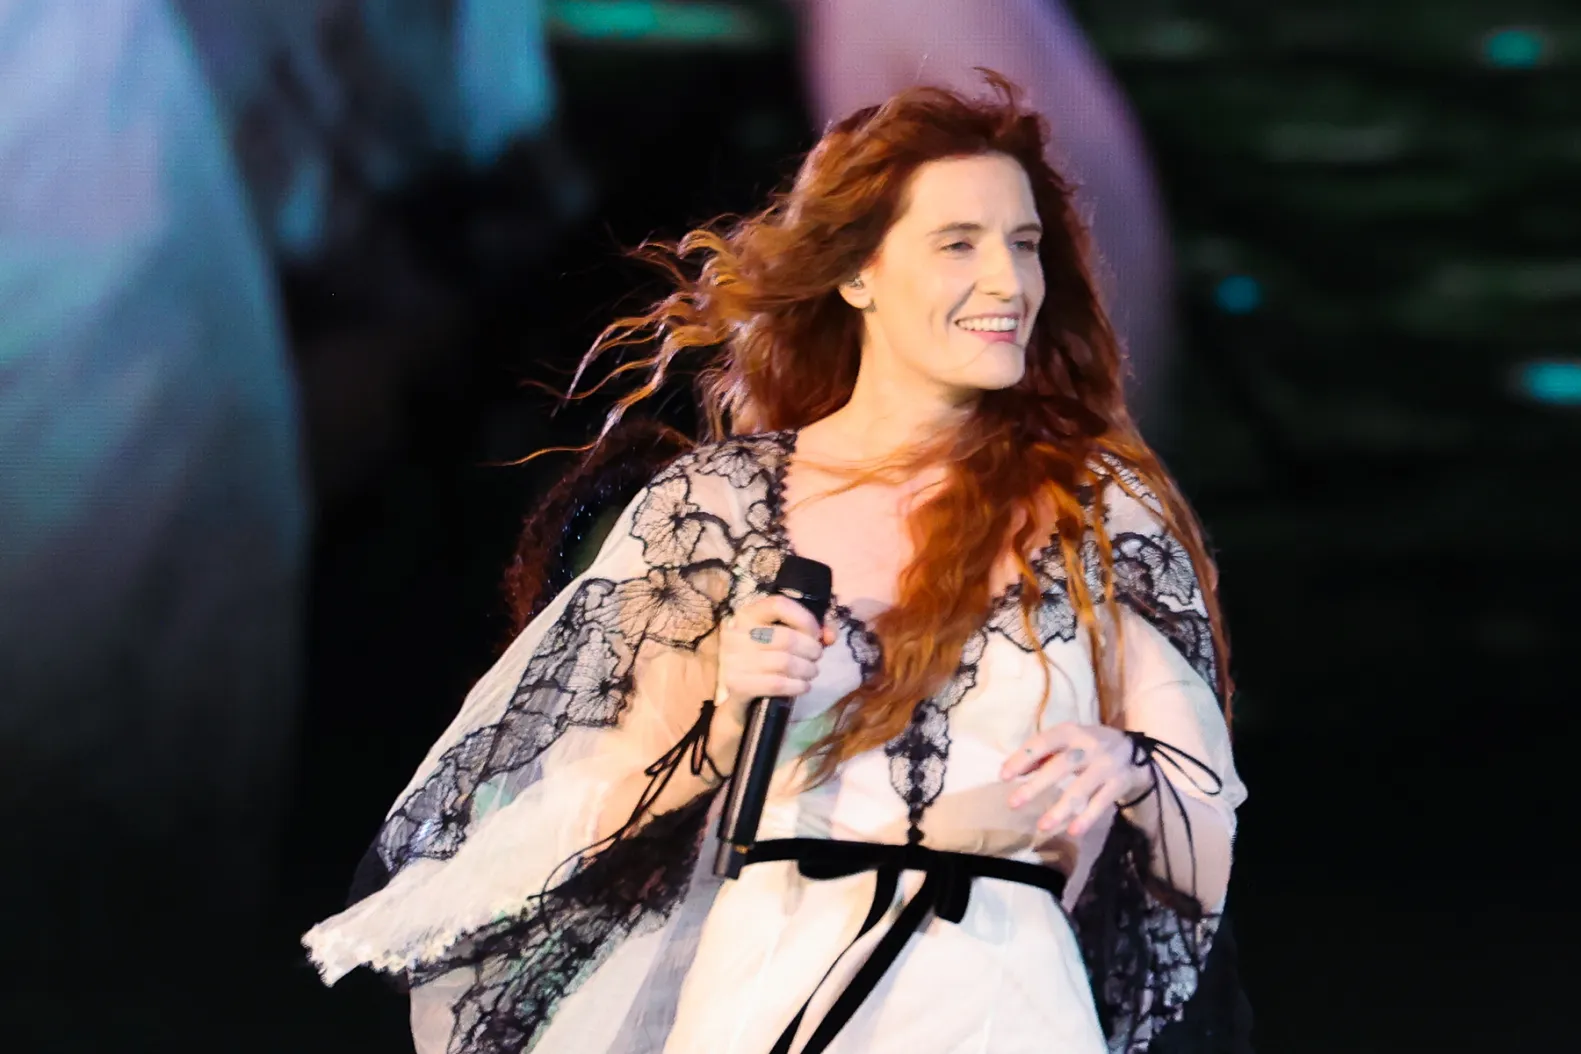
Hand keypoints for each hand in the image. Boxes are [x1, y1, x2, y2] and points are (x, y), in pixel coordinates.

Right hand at [718, 596, 835, 721]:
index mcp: (747, 614)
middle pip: (786, 638)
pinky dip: (796, 686)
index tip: (817, 634)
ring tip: (812, 672)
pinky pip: (776, 684)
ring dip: (807, 669)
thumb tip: (830, 636)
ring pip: (784, 662)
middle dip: (811, 649)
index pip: (778, 605)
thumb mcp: (783, 637)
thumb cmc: (763, 657)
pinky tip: (804, 686)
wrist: (735, 692)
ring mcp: (734, 660)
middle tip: (817, 657)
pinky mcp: (737, 684)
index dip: (805, 618)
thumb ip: (811, 630)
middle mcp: (736, 634)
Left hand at [1000, 722, 1151, 837]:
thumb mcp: (1066, 741)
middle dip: (1036, 786)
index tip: (1003, 776)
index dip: (1022, 758)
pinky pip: (1101, 802)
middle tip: (1013, 803)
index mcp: (1070, 731)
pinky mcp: (1119, 783)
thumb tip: (1011, 770)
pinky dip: (1087, 817)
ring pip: (1081, 789)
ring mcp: (1105, 765)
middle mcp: (1089, 746)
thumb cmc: (1087, 746)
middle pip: (1060, 766)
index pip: (1043, 742)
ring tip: (1042, 826)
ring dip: (1060, 808)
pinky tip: (1073, 831)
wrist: (1134, 750)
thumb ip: (1041, 754)